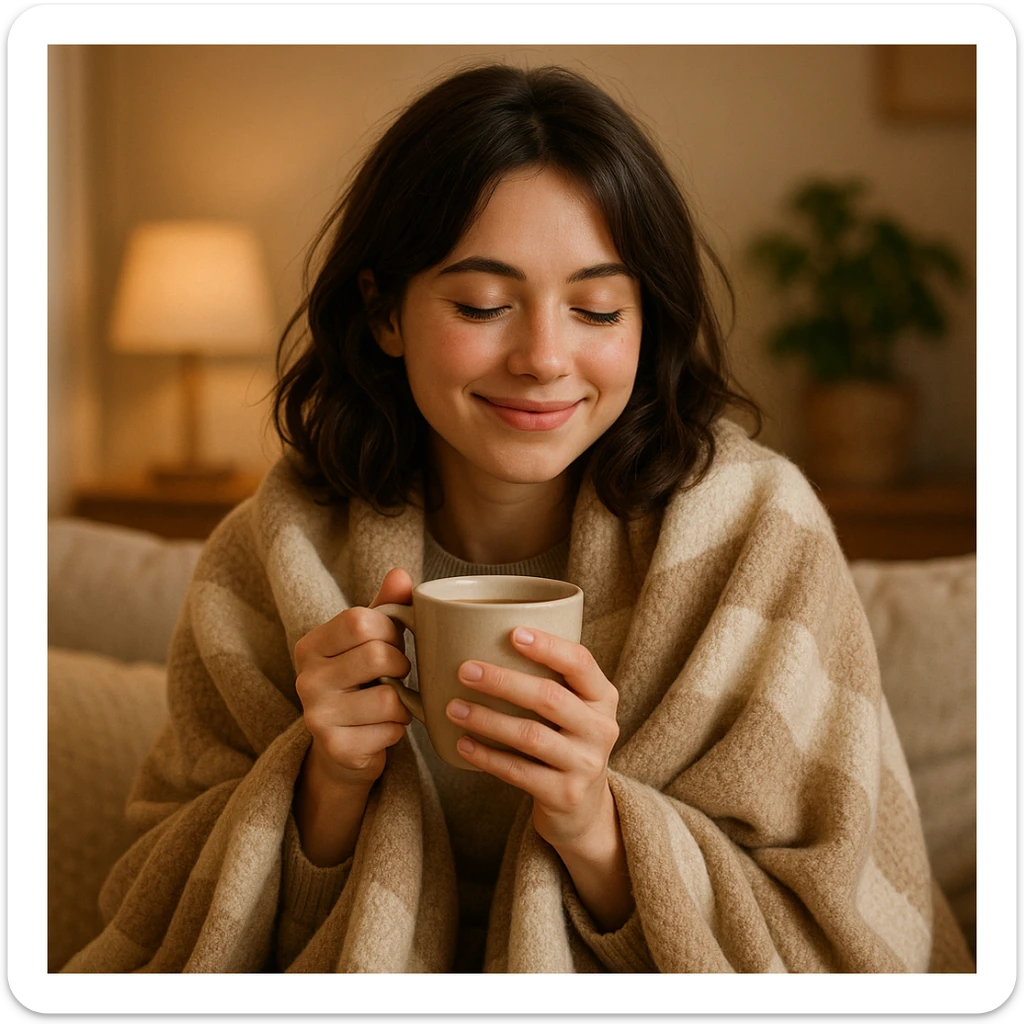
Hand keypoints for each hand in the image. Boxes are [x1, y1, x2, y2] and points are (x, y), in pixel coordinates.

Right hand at [294, 567, 414, 791]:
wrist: (342, 749)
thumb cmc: (362, 681)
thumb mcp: (370, 640)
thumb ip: (386, 606)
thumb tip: (400, 574)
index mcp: (310, 646)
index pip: (360, 620)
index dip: (389, 629)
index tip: (391, 641)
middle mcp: (306, 680)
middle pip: (378, 656)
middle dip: (401, 666)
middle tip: (395, 675)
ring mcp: (317, 717)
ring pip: (389, 699)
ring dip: (403, 704)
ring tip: (390, 704)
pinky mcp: (335, 748)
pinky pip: (390, 730)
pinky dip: (397, 730)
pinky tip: (382, 729)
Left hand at [444, 627, 619, 850]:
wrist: (582, 808)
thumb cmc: (565, 741)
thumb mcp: (573, 709)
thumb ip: (549, 678)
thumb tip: (485, 638)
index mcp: (603, 697)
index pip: (580, 662)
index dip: (548, 646)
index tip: (513, 633)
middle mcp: (601, 729)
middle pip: (549, 697)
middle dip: (502, 681)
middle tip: (465, 670)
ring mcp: (585, 764)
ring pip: (530, 735)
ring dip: (487, 719)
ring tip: (453, 708)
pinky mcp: (564, 794)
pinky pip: (518, 771)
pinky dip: (486, 756)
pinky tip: (462, 744)